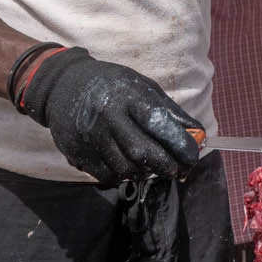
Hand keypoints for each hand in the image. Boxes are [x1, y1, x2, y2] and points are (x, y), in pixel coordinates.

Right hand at [11, 46, 200, 182]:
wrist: (63, 85)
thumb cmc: (113, 86)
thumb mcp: (143, 87)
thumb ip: (170, 112)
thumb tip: (198, 136)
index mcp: (129, 95)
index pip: (160, 124)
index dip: (180, 145)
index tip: (193, 156)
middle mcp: (108, 115)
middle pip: (143, 152)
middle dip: (166, 166)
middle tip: (178, 170)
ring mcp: (90, 135)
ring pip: (125, 168)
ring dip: (146, 173)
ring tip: (153, 167)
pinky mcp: (77, 151)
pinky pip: (107, 175)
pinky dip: (123, 176)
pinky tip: (129, 167)